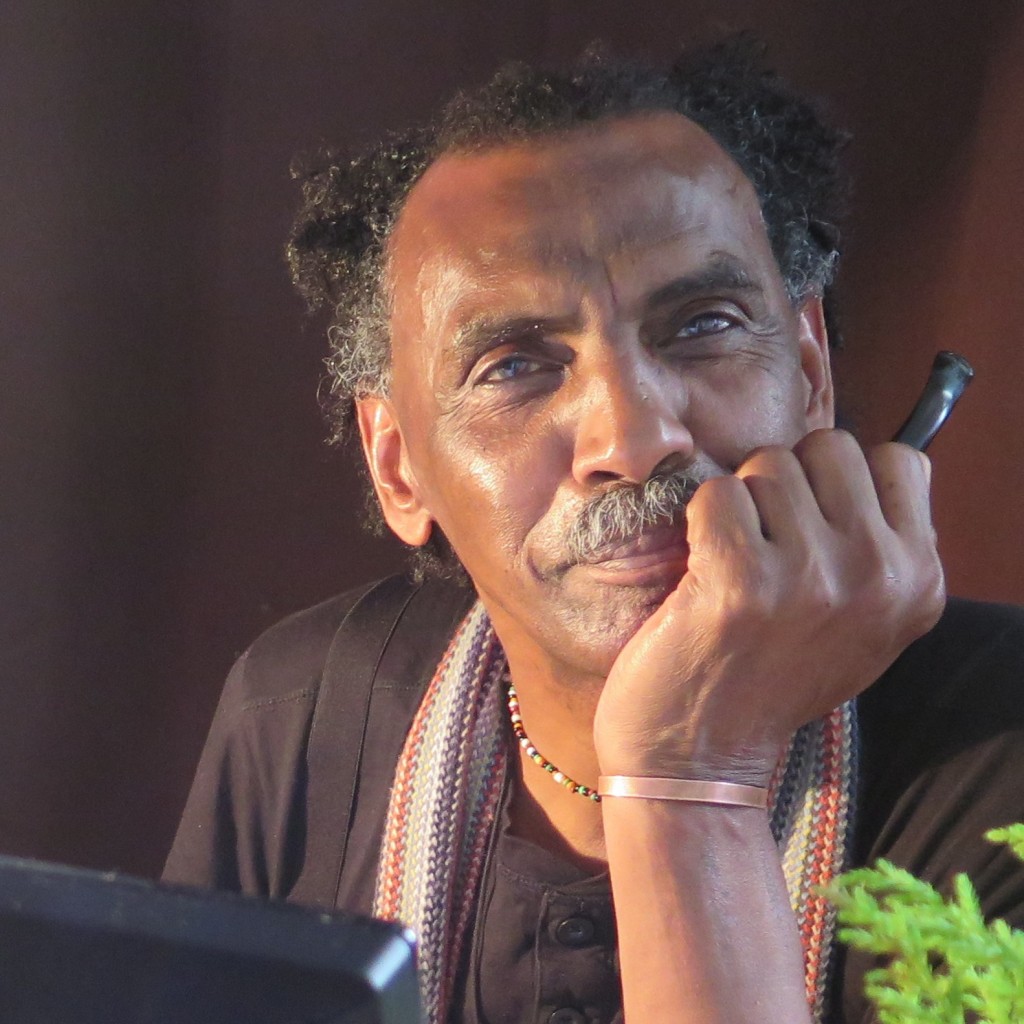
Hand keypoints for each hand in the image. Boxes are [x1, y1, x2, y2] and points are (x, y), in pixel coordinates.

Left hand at [593, 428, 945, 783]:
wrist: (703, 757)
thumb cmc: (771, 677)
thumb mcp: (862, 622)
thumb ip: (877, 545)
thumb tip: (860, 461)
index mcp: (918, 582)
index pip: (896, 460)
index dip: (840, 479)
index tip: (812, 525)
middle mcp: (878, 576)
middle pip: (828, 447)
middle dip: (787, 481)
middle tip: (764, 543)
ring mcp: (812, 577)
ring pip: (767, 465)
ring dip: (740, 505)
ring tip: (734, 567)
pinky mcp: (743, 581)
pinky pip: (717, 493)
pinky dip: (698, 522)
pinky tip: (703, 574)